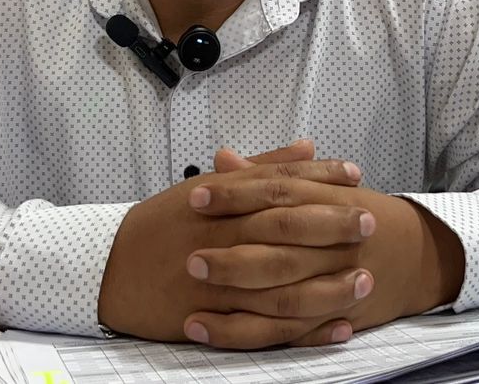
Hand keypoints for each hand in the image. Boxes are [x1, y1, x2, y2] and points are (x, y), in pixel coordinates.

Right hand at [98, 157, 373, 346]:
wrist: (108, 267)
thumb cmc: (161, 225)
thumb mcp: (204, 188)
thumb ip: (259, 169)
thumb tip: (307, 148)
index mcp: (219, 201)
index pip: (276, 184)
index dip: (318, 179)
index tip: (354, 175)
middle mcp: (221, 237)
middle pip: (284, 228)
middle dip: (331, 226)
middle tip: (370, 222)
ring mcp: (218, 280)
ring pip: (281, 284)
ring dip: (327, 284)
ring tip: (365, 280)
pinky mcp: (214, 318)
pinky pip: (266, 328)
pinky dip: (304, 331)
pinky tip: (336, 327)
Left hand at [187, 164, 464, 344]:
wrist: (418, 256)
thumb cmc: (359, 216)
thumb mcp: (322, 188)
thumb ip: (269, 174)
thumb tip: (222, 159)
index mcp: (328, 202)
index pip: (277, 193)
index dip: (236, 195)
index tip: (195, 196)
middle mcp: (333, 244)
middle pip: (279, 246)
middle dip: (232, 253)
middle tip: (190, 256)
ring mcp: (334, 284)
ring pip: (281, 295)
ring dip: (234, 297)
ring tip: (192, 297)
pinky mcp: (330, 319)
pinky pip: (283, 332)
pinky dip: (243, 333)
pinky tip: (206, 329)